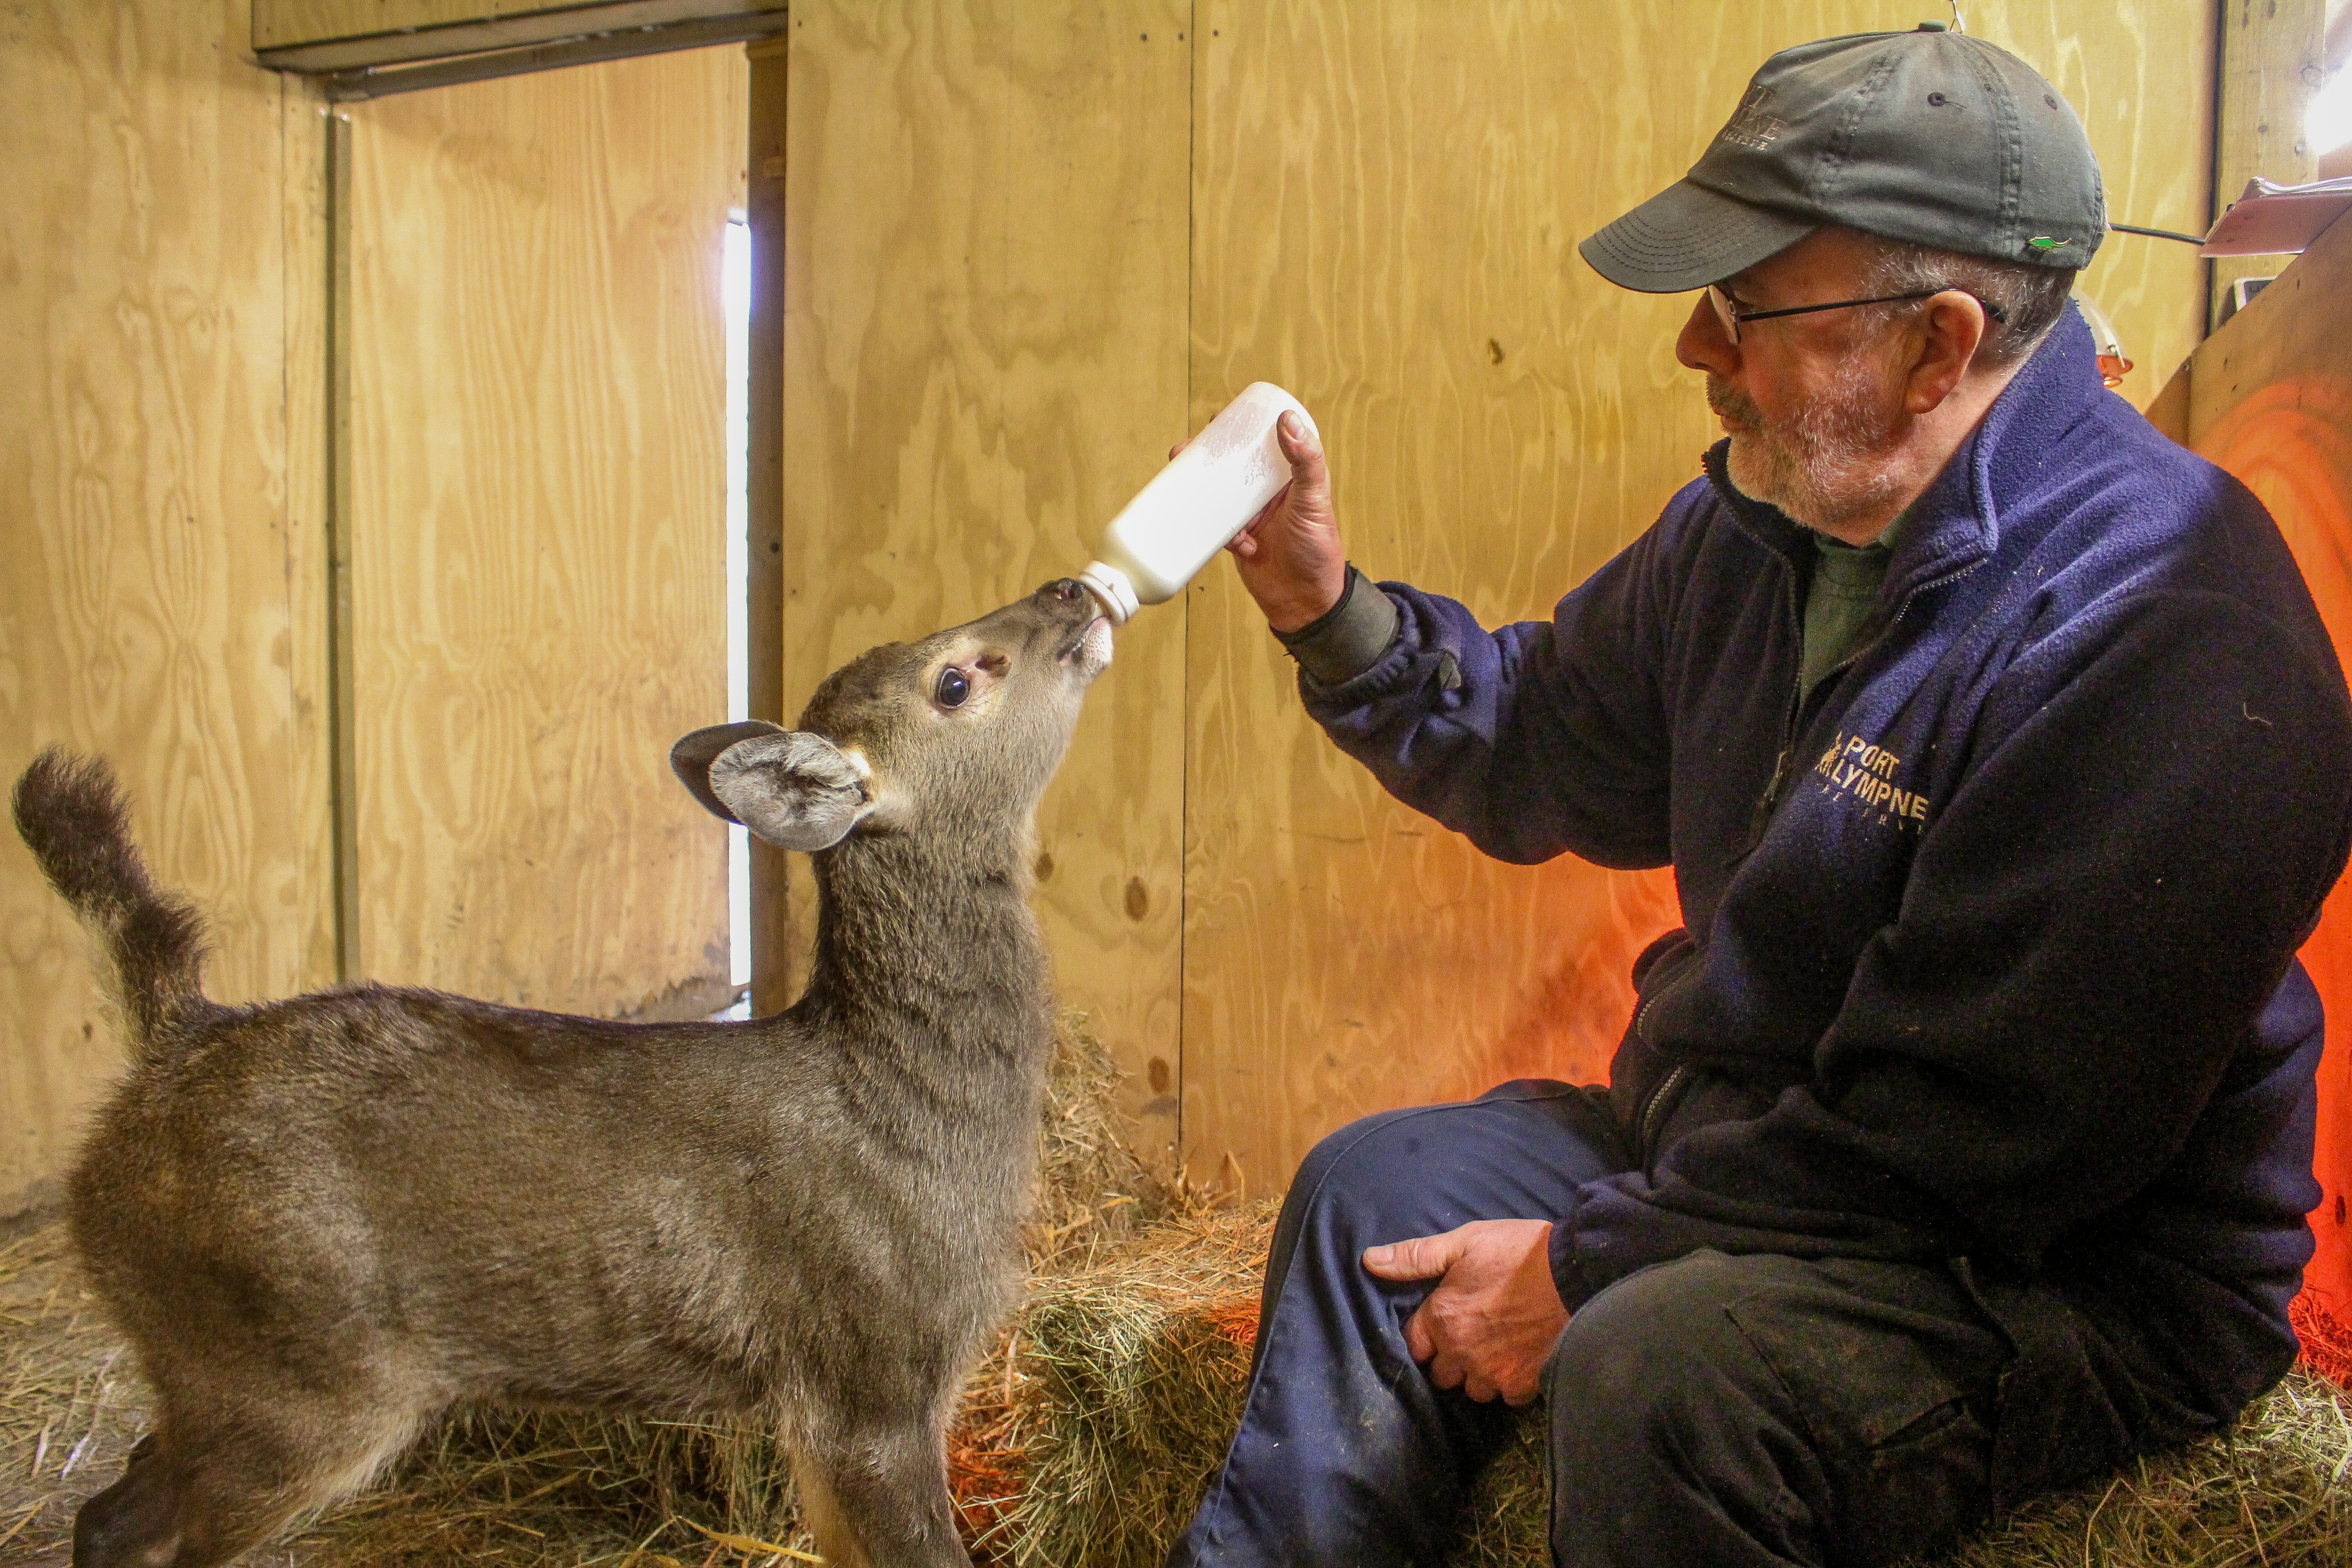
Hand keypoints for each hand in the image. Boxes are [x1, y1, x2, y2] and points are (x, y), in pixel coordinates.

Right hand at [1174, 411, 1346, 631]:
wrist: (1305, 601)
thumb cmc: (1318, 549)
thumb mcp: (1314, 499)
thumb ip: (1305, 460)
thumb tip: (1287, 419)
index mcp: (1290, 475)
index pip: (1263, 443)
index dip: (1240, 429)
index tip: (1218, 418)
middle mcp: (1268, 492)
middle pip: (1232, 465)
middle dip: (1207, 457)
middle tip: (1183, 451)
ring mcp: (1251, 515)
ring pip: (1219, 494)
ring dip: (1200, 488)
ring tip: (1180, 479)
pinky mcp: (1237, 539)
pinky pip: (1216, 526)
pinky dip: (1215, 530)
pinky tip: (1232, 539)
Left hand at [1362, 1219, 1565, 1404]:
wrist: (1575, 1274)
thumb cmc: (1519, 1252)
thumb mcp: (1464, 1242)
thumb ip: (1416, 1256)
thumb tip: (1369, 1260)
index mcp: (1442, 1317)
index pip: (1414, 1344)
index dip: (1425, 1335)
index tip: (1439, 1325)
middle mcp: (1461, 1351)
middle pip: (1441, 1374)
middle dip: (1450, 1359)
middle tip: (1470, 1338)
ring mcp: (1493, 1371)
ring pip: (1473, 1389)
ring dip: (1479, 1375)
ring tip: (1495, 1352)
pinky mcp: (1523, 1383)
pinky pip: (1507, 1396)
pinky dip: (1511, 1383)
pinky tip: (1519, 1361)